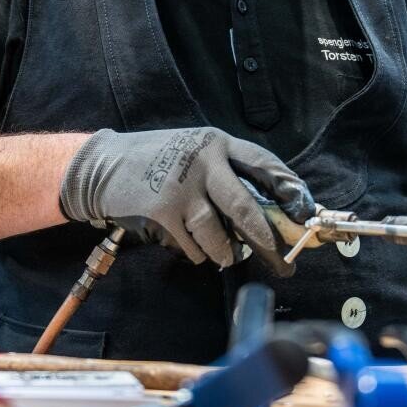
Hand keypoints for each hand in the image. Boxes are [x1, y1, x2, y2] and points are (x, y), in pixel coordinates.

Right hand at [59, 127, 313, 275]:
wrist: (103, 165)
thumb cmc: (156, 161)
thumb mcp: (194, 153)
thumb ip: (225, 173)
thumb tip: (269, 211)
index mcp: (217, 143)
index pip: (264, 164)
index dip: (289, 189)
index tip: (304, 212)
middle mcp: (203, 161)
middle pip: (247, 209)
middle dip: (268, 241)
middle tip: (283, 262)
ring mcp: (181, 187)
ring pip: (220, 236)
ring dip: (226, 253)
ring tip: (226, 255)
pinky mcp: (163, 211)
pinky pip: (194, 246)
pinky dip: (198, 253)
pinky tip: (192, 243)